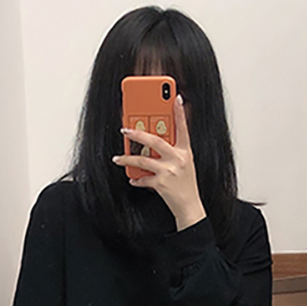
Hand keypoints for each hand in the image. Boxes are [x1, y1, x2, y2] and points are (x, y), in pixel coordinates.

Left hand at [111, 93, 206, 230]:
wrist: (189, 207)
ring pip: (143, 160)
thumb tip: (155, 140)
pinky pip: (143, 179)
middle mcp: (178, 159)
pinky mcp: (161, 184)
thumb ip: (173, 151)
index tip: (176, 98)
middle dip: (138, 134)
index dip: (180, 112)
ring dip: (127, 158)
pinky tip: (131, 178)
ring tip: (117, 158)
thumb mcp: (185, 164)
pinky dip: (136, 179)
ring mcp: (169, 171)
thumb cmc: (186, 185)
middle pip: (155, 141)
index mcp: (185, 152)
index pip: (183, 128)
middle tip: (125, 130)